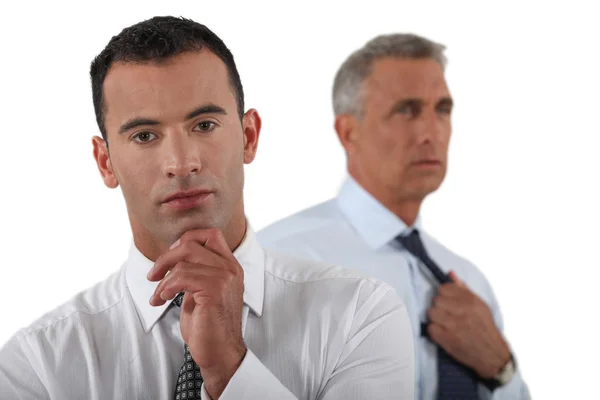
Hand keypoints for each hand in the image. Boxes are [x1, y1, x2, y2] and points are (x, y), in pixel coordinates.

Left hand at [147, 228, 246, 397]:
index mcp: (230, 266)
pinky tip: (163, 299)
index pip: (210, 235)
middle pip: (192, 242)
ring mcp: (225, 278)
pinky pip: (181, 276)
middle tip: (154, 275)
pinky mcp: (215, 290)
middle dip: (167, 256)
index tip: (170, 259)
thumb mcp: (201, 292)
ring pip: (184, 259)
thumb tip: (172, 259)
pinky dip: (166, 287)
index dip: (186, 240)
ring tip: (158, 296)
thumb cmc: (208, 326)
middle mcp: (231, 268)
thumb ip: (195, 272)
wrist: (220, 353)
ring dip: (163, 279)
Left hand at [427, 271, 510, 378]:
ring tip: (444, 324)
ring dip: (435, 319)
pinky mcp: (447, 339)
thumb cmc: (485, 328)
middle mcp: (462, 311)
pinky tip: (443, 333)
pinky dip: (435, 332)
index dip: (443, 295)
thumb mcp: (479, 305)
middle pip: (435, 301)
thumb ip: (463, 288)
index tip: (447, 302)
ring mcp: (453, 325)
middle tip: (446, 315)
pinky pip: (430, 329)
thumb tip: (451, 273)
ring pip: (431, 313)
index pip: (443, 289)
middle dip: (439, 307)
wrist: (492, 353)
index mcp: (470, 300)